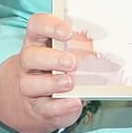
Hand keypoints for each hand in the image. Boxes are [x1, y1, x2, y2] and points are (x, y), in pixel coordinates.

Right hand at [0, 16, 108, 132]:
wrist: (40, 101)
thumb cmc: (60, 68)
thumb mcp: (68, 52)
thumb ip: (80, 45)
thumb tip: (102, 43)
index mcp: (38, 41)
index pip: (36, 25)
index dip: (50, 26)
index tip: (68, 32)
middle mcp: (29, 63)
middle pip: (30, 56)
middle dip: (51, 59)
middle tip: (72, 62)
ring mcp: (30, 86)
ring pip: (30, 84)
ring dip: (52, 83)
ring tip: (70, 83)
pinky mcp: (38, 107)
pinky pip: (45, 107)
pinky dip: (61, 106)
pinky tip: (75, 102)